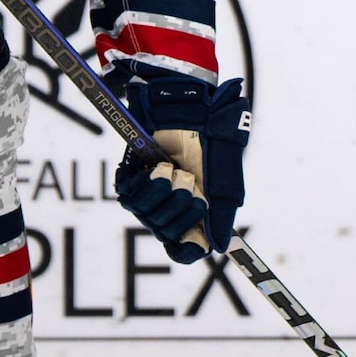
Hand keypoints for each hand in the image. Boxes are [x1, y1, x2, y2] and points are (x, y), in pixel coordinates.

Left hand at [114, 76, 251, 262]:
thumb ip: (223, 213)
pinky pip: (130, 198)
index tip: (193, 241)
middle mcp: (170, 206)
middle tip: (190, 184)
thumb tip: (218, 247)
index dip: (187, 249)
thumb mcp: (225, 177)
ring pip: (148, 217)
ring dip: (163, 194)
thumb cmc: (211, 139)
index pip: (184, 250)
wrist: (189, 107)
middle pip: (168, 234)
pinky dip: (146, 185)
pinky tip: (157, 167)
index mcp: (195, 210)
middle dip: (182, 210)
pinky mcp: (131, 178)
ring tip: (172, 170)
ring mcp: (149, 194)